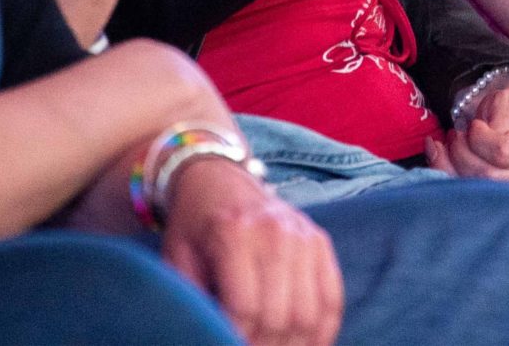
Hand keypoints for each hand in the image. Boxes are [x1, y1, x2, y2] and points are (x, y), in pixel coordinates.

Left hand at [162, 157, 342, 345]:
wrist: (219, 180)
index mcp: (234, 234)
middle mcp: (275, 232)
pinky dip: (323, 331)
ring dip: (295, 345)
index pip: (245, 308)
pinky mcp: (320, 242)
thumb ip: (191, 299)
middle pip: (281, 314)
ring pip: (310, 312)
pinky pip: (332, 297)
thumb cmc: (194, 227)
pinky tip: (307, 345)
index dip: (237, 339)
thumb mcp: (176, 259)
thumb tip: (208, 337)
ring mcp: (303, 236)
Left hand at [424, 79, 508, 191]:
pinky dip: (446, 176)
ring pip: (477, 191)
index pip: (504, 151)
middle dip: (462, 153)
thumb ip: (495, 118)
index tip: (474, 125)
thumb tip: (476, 138)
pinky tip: (440, 159)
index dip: (480, 139)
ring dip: (452, 165)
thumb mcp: (507, 101)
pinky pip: (468, 201)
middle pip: (489, 177)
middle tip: (456, 135)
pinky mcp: (505, 206)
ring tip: (451, 145)